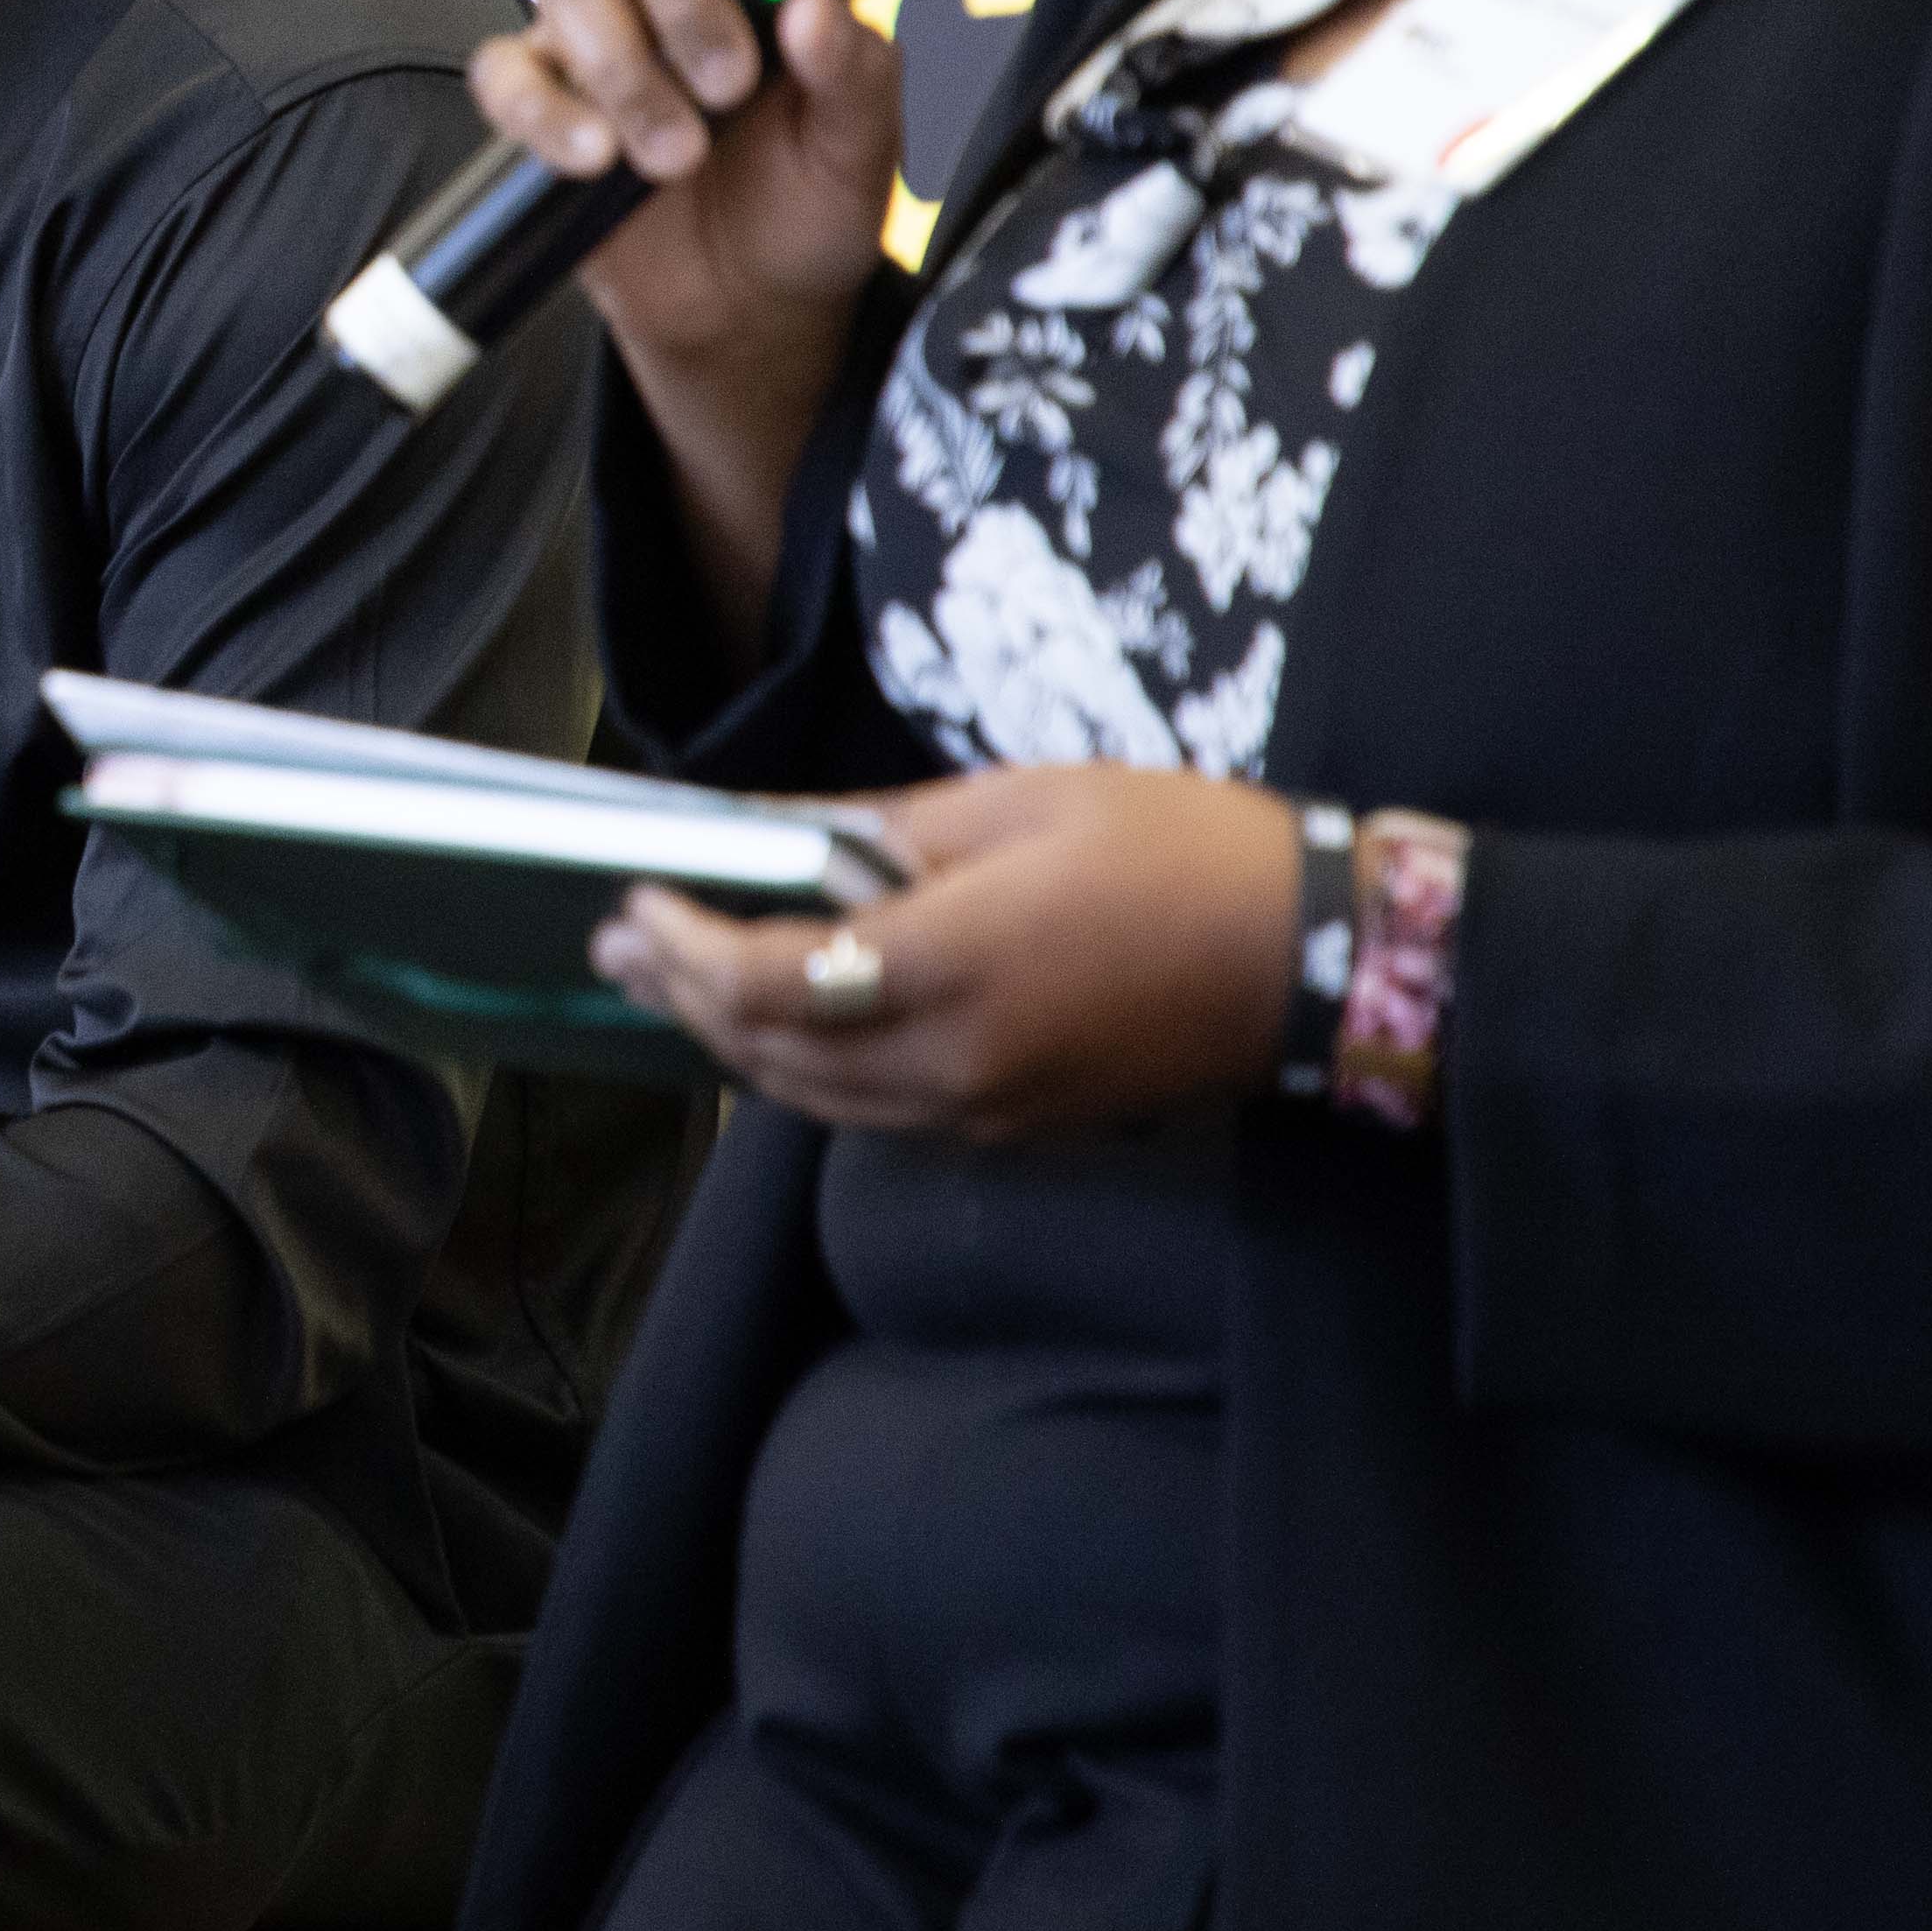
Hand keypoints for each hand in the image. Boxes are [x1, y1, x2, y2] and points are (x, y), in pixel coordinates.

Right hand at [462, 0, 905, 649]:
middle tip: (728, 84)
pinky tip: (592, 157)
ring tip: (677, 156)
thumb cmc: (811, 205)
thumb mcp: (860, 147)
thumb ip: (852, 72)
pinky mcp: (542, 96)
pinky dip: (542, 109)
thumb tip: (812, 6)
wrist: (750, 313)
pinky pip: (505, 69)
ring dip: (625, 69)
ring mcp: (600, 29)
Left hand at [592, 764, 1300, 1143]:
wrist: (1315, 958)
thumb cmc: (1177, 851)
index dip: (683, 944)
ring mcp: (986, 1108)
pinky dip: (803, 1069)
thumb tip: (762, 825)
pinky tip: (775, 1022)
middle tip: (617, 939)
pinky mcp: (1015, 1127)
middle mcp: (955, 1061)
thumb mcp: (1018, 804)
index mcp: (951, 966)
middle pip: (769, 1051)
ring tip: (668, 979)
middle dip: (679, 992)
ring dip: (728, 1040)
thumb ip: (876, 830)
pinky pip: (873, 1113)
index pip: (764, 981)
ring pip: (813, 1096)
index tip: (636, 895)